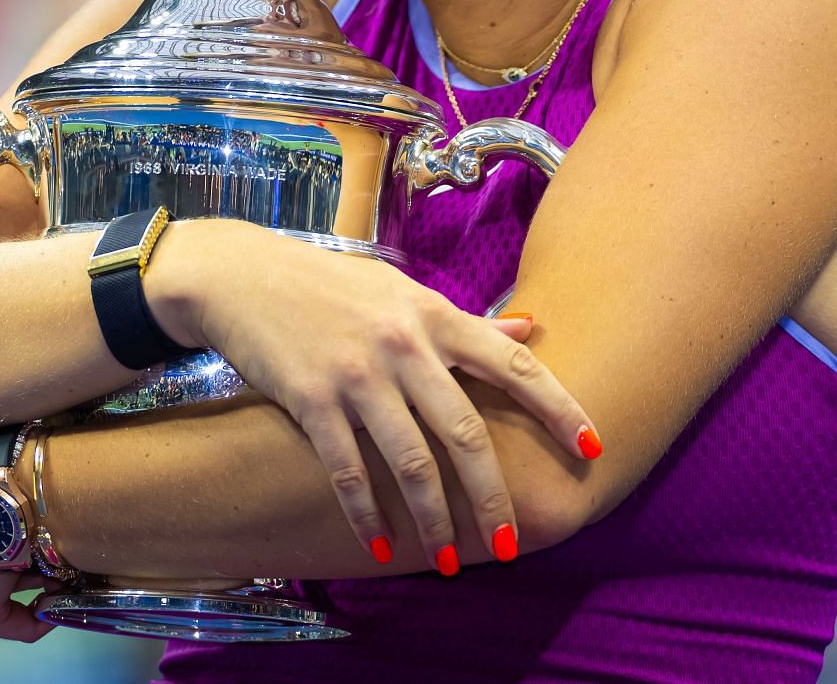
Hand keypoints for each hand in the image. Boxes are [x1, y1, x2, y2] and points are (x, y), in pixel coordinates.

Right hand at [149, 223, 598, 572]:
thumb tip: (530, 330)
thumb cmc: (330, 286)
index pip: (514, 364)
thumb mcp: (402, 292)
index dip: (559, 408)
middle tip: (510, 542)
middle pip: (466, 431)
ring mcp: (357, 373)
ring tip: (448, 559)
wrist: (243, 277)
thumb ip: (464, 320)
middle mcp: (404, 344)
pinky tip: (380, 544)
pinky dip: (366, 512)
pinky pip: (347, 470)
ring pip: (411, 461)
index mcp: (434, 315)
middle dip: (492, 495)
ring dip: (434, 519)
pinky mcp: (312, 398)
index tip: (593, 448)